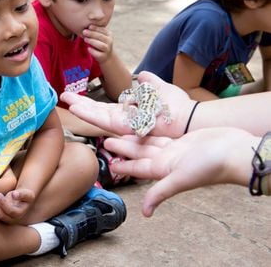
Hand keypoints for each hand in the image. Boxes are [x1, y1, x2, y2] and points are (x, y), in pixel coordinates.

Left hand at [0, 188, 34, 223]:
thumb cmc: (26, 196)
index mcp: (19, 214)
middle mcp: (11, 219)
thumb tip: (14, 194)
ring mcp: (5, 218)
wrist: (23, 201)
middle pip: (1, 215)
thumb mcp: (28, 194)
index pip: (10, 211)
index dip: (3, 203)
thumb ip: (22, 194)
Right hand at [61, 71, 196, 136]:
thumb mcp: (160, 88)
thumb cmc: (177, 107)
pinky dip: (89, 115)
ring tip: (66, 101)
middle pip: (97, 113)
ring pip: (97, 117)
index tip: (76, 96)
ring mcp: (123, 125)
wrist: (187, 118)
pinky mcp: (126, 128)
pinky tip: (77, 109)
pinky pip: (105, 121)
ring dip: (81, 109)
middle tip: (63, 97)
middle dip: (80, 105)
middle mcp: (124, 120)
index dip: (90, 103)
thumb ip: (149, 83)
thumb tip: (141, 75)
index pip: (104, 108)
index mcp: (130, 112)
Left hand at [82, 25, 112, 63]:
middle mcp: (110, 42)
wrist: (106, 56)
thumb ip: (95, 31)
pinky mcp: (103, 57)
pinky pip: (98, 54)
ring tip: (85, 39)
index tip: (89, 26)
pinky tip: (88, 48)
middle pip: (101, 37)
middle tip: (84, 32)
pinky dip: (93, 51)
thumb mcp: (100, 36)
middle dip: (92, 34)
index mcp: (109, 35)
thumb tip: (86, 24)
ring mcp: (107, 50)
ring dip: (92, 41)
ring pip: (101, 45)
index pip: (103, 30)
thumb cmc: (100, 43)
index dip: (96, 28)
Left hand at [104, 127, 257, 216]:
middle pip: (140, 152)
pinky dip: (153, 132)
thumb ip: (161, 192)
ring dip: (135, 139)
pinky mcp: (185, 139)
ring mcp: (176, 149)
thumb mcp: (181, 179)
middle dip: (124, 147)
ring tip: (120, 132)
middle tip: (107, 139)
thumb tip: (145, 213)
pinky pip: (163, 135)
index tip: (110, 163)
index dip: (124, 165)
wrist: (234, 150)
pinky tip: (145, 127)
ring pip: (150, 143)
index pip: (138, 168)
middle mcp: (168, 160)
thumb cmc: (211, 166)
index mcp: (164, 169)